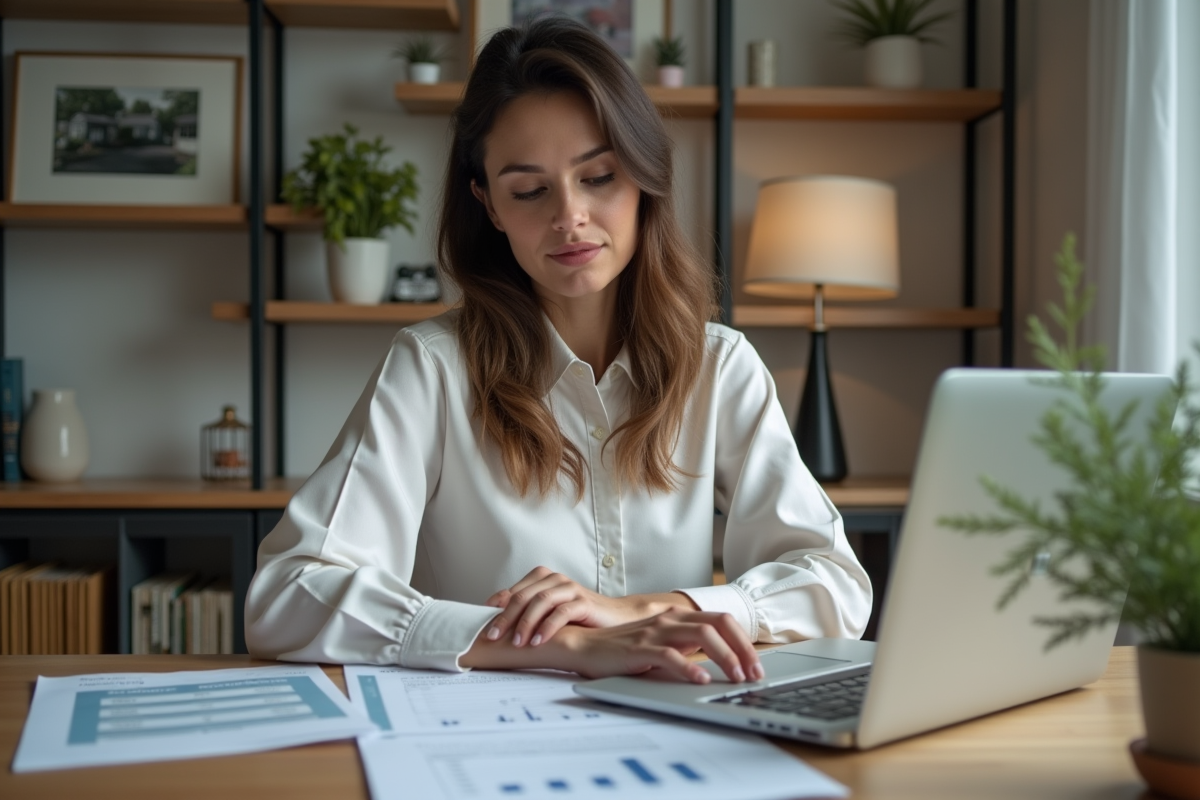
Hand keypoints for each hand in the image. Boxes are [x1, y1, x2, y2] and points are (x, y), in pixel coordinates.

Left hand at [483, 566, 694, 646]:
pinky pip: (561, 612)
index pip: (512, 592)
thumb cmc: (577, 619)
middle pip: (522, 596)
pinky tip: (538, 641)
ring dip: (525, 623)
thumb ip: (526, 614)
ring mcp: (569, 588)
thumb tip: (492, 626)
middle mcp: (554, 579)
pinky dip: (547, 627)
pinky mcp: (583, 601)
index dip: (495, 607)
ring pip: (540, 601)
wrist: (614, 620)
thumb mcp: (548, 615)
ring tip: (516, 642)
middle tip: (492, 636)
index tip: (479, 624)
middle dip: (504, 617)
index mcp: (542, 579)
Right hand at [548, 610, 763, 683]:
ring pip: (701, 636)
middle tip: (754, 674)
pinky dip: (690, 667)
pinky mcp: (640, 648)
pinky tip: (702, 680)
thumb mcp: (662, 646)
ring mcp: (656, 631)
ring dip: (725, 657)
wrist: (583, 646)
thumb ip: (686, 648)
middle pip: (718, 624)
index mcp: (678, 617)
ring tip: (736, 678)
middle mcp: (670, 619)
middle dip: (742, 649)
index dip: (743, 641)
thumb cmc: (622, 649)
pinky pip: (670, 655)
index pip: (722, 620)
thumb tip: (718, 664)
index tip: (756, 665)